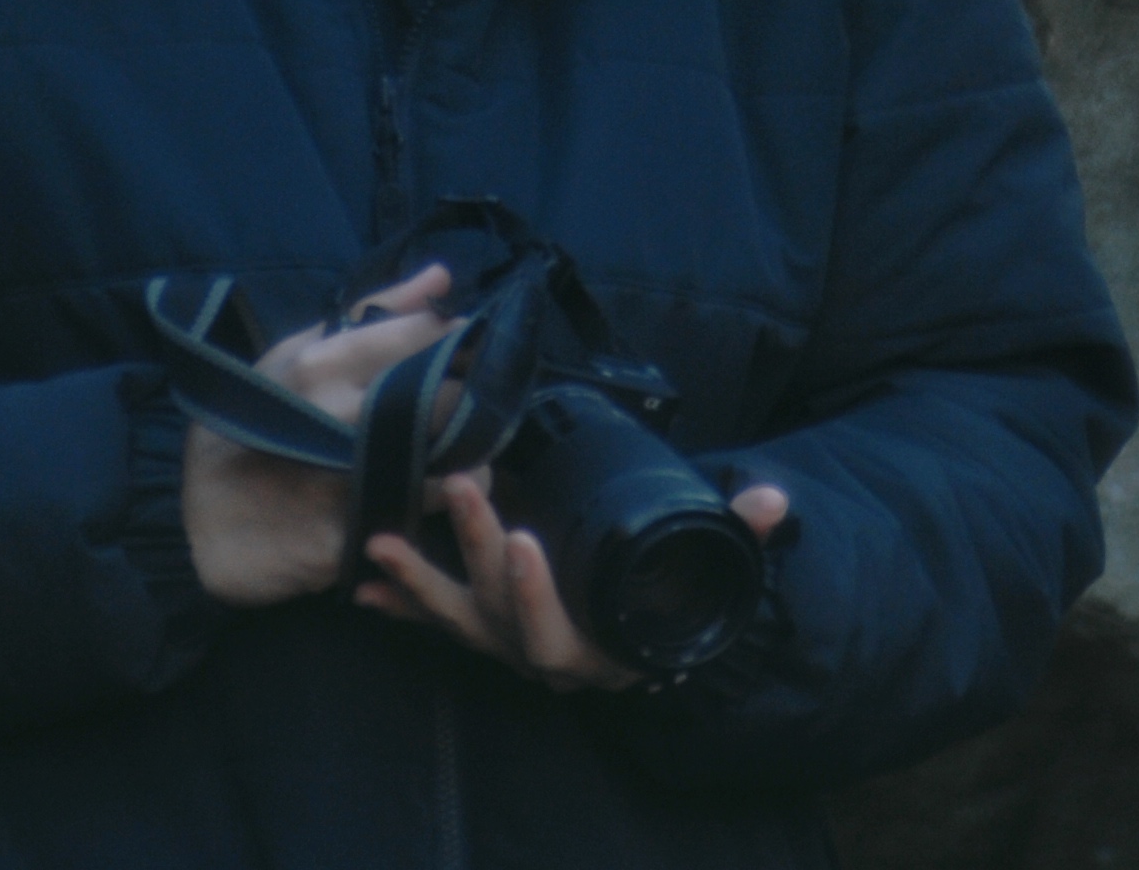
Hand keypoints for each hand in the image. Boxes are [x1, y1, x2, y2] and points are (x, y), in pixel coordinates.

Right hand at [180, 265, 454, 607]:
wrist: (198, 523)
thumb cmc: (251, 427)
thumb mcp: (296, 353)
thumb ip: (374, 314)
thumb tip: (441, 277)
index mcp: (326, 363)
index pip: (431, 339)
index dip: (465, 347)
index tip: (475, 357)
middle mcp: (341, 419)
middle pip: (455, 403)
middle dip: (479, 407)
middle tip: (477, 413)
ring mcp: (348, 483)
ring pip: (458, 468)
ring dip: (472, 464)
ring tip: (459, 462)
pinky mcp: (355, 539)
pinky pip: (431, 521)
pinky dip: (442, 512)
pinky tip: (429, 503)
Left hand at [357, 469, 792, 690]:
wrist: (654, 643)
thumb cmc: (674, 605)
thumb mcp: (710, 576)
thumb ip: (739, 535)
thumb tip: (773, 500)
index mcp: (594, 649)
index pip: (557, 630)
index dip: (538, 592)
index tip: (527, 536)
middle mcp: (543, 656)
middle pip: (498, 611)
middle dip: (474, 549)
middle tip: (459, 483)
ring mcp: (511, 644)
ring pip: (458, 619)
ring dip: (418, 582)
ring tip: (382, 545)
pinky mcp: (488, 630)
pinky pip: (439, 623)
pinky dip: (402, 604)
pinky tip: (365, 583)